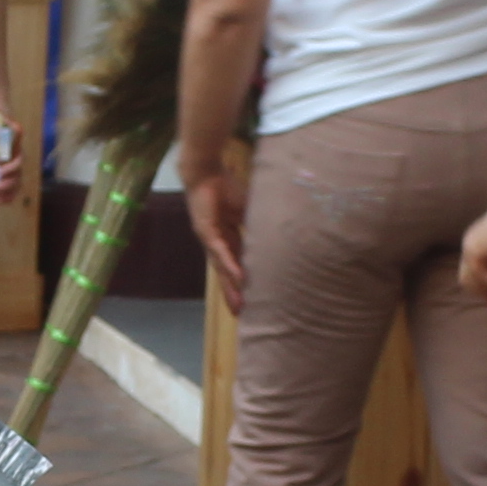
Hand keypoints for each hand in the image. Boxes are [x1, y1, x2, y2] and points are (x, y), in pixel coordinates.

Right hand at [0, 90, 29, 210]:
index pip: (9, 180)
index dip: (8, 193)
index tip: (0, 203)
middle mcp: (9, 153)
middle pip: (17, 176)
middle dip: (8, 189)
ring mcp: (14, 143)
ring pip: (19, 165)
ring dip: (10, 177)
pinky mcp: (16, 133)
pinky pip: (18, 149)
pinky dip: (11, 158)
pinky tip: (2, 166)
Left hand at [185, 149, 249, 310]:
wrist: (206, 171)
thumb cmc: (226, 187)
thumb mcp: (249, 210)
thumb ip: (258, 225)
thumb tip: (280, 234)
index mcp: (228, 237)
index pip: (237, 264)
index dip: (243, 282)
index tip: (250, 299)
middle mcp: (217, 242)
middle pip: (227, 272)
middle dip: (234, 293)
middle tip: (241, 314)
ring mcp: (210, 239)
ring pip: (222, 268)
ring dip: (231, 287)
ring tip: (240, 305)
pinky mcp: (206, 231)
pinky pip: (220, 251)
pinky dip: (229, 265)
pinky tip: (237, 278)